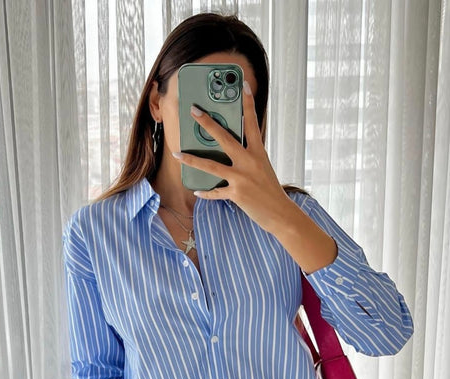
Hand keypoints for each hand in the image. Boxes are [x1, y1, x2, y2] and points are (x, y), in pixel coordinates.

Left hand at [172, 80, 295, 232]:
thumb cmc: (270, 191)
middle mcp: (249, 162)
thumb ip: (247, 158)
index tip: (243, 85)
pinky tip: (197, 190)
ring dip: (192, 159)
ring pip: (212, 165)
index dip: (248, 103)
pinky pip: (215, 192)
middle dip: (207, 123)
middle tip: (194, 110)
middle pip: (225, 138)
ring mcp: (242, 178)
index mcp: (259, 153)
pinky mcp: (236, 194)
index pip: (252, 123)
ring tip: (177, 153)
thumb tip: (226, 152)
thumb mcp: (262, 168)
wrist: (280, 214)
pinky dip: (206, 192)